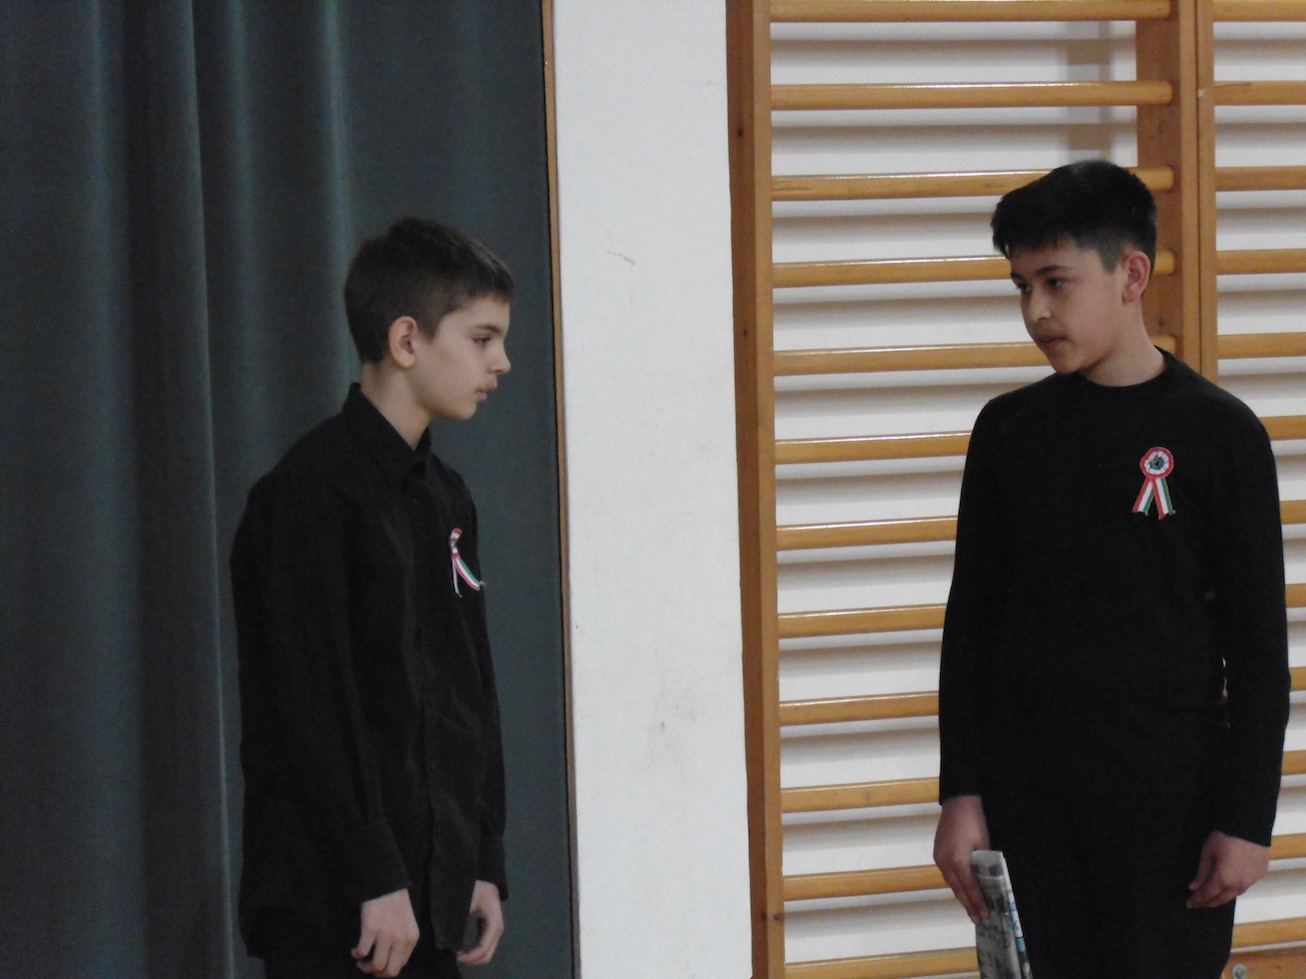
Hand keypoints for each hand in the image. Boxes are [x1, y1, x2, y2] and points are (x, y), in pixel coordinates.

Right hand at [353, 888, 419, 976]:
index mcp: (411, 939)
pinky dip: (356, 954)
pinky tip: (354, 950)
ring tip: (361, 960)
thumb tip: (392, 960)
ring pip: (376, 966)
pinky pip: (362, 952)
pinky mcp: (371, 929)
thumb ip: (403, 941)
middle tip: (369, 967)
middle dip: (378, 974)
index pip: (400, 966)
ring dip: (365, 967)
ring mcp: (386, 935)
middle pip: (390, 972)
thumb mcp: (407, 924)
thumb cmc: (396, 903)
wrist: (386, 884)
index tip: (379, 963)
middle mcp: (401, 940)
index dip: (388, 968)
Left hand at [456, 880, 503, 965]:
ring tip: (455, 954)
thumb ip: (455, 922)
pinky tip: (460, 950)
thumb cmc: (476, 887)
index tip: (454, 956)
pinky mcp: (489, 929)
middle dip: (470, 960)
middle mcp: (497, 929)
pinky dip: (473, 952)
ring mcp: (495, 930)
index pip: (483, 948)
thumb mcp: (465, 903)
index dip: (469, 956)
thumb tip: (443, 941)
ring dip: (471, 957)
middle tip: (453, 957)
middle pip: (486, 955)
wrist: (484, 877)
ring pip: (486, 953)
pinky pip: (483, 947)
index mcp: (494, 923)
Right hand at [933, 795, 990, 922]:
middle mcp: (945, 862)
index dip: (978, 903)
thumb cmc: (975, 822)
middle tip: (978, 920)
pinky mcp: (938, 853)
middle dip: (968, 905)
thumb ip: (984, 865)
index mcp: (958, 860)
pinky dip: (956, 884)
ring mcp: (939, 857)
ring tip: (971, 909)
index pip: (970, 888)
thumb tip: (988, 882)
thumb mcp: (984, 845)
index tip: (985, 916)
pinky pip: (948, 874)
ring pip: (951, 883)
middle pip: (958, 889)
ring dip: (961, 896)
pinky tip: (962, 889)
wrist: (958, 802)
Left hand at [1187, 831, 1269, 908]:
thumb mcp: (1208, 853)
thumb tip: (1193, 888)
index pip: (1207, 895)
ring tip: (1212, 897)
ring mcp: (1251, 882)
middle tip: (1199, 904)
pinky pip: (1244, 887)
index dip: (1197, 901)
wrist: (1249, 827)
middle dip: (1208, 903)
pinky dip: (1233, 889)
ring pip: (1233, 895)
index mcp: (1223, 880)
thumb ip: (1201, 873)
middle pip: (1221, 900)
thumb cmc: (1225, 838)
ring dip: (1222, 897)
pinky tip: (1228, 886)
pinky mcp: (1259, 876)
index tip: (1189, 905)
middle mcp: (1238, 885)